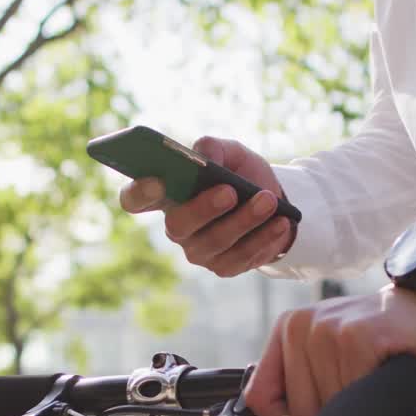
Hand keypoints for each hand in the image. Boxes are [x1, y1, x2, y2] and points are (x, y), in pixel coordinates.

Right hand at [118, 137, 295, 277]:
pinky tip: (280, 223)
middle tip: (229, 191)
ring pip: (215, 242)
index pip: (135, 199)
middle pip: (178, 225)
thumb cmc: (241, 175)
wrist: (274, 202)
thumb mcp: (231, 153)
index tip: (157, 180)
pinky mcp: (224, 267)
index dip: (139, 192)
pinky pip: (240, 258)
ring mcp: (199, 251)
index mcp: (166, 195)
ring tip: (269, 200)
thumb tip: (204, 159)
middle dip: (204, 208)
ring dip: (244, 221)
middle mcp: (177, 227)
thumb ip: (214, 147)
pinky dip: (263, 238)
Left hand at [242, 285, 415, 415]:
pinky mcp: (358, 337)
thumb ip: (300, 388)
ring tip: (369, 380)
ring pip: (328, 408)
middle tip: (354, 397)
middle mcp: (300, 325)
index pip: (258, 397)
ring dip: (355, 409)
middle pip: (297, 411)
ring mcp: (328, 329)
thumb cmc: (373, 343)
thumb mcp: (326, 358)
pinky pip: (355, 396)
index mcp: (286, 329)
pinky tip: (382, 373)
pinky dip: (372, 398)